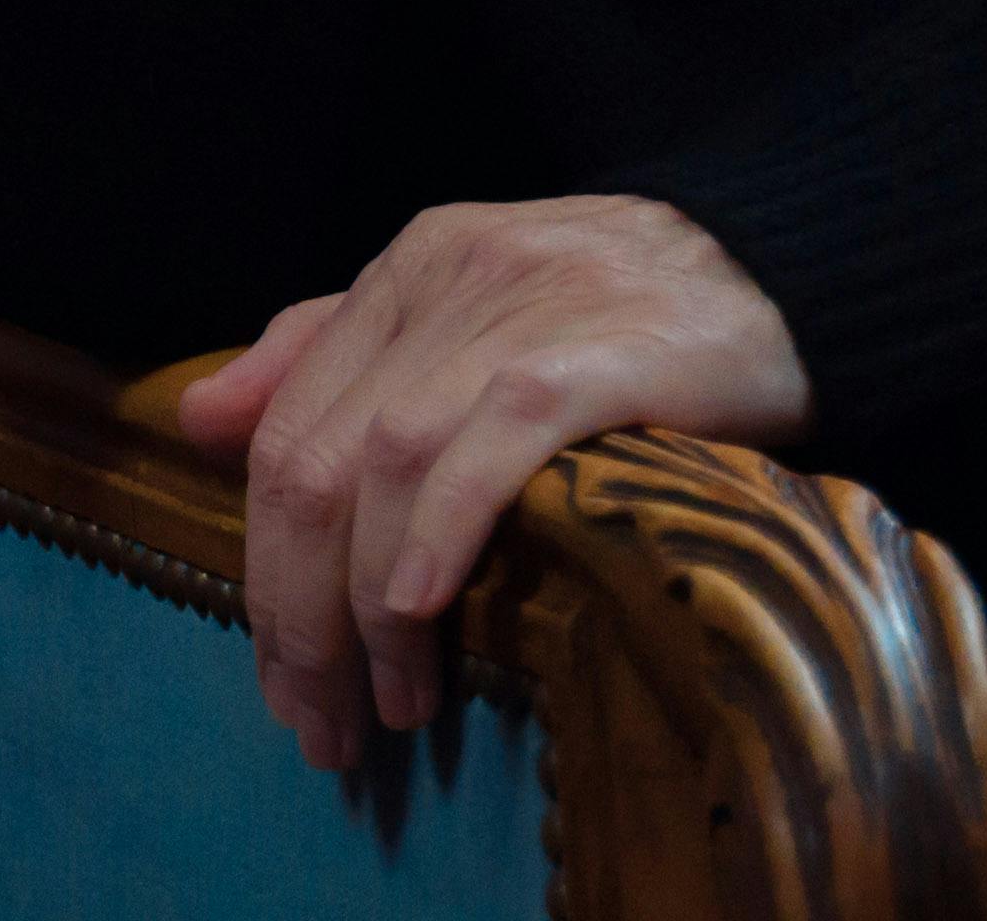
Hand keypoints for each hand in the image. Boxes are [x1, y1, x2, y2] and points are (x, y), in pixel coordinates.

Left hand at [174, 195, 811, 773]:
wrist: (788, 269)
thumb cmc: (622, 314)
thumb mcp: (466, 314)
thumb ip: (331, 354)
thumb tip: (197, 419)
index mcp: (406, 270)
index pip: (285, 427)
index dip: (262, 564)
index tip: (281, 675)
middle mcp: (445, 279)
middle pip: (316, 456)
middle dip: (295, 606)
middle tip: (316, 716)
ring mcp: (519, 310)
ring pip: (386, 460)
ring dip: (363, 601)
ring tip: (386, 698)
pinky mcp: (599, 351)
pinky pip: (492, 441)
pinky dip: (440, 528)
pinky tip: (417, 605)